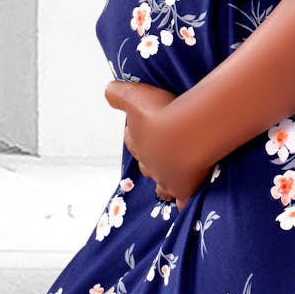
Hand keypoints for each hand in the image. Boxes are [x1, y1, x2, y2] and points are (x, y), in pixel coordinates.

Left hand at [104, 79, 213, 211]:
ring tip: (173, 175)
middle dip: (152, 159)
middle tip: (164, 150)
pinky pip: (182, 202)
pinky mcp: (185, 190)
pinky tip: (187, 198)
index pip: (133, 140)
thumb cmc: (160, 113)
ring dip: (165, 181)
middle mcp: (149, 164)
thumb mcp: (133, 96)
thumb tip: (107, 91)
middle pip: (147, 165)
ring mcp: (167, 179)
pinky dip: (184, 201)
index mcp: (137, 143)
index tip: (147, 126)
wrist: (186, 134)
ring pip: (161, 187)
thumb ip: (117, 94)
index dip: (137, 135)